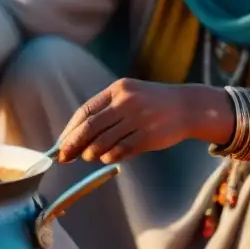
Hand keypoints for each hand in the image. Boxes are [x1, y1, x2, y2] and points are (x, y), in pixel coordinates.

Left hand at [57, 79, 230, 163]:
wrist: (188, 107)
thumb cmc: (153, 104)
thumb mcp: (129, 96)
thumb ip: (106, 112)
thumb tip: (77, 136)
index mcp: (117, 90)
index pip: (85, 111)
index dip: (70, 130)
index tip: (60, 144)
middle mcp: (126, 102)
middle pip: (90, 128)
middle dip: (73, 145)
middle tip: (63, 157)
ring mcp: (138, 119)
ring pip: (103, 142)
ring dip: (91, 153)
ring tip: (89, 157)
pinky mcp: (148, 136)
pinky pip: (121, 151)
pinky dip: (110, 157)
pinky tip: (107, 158)